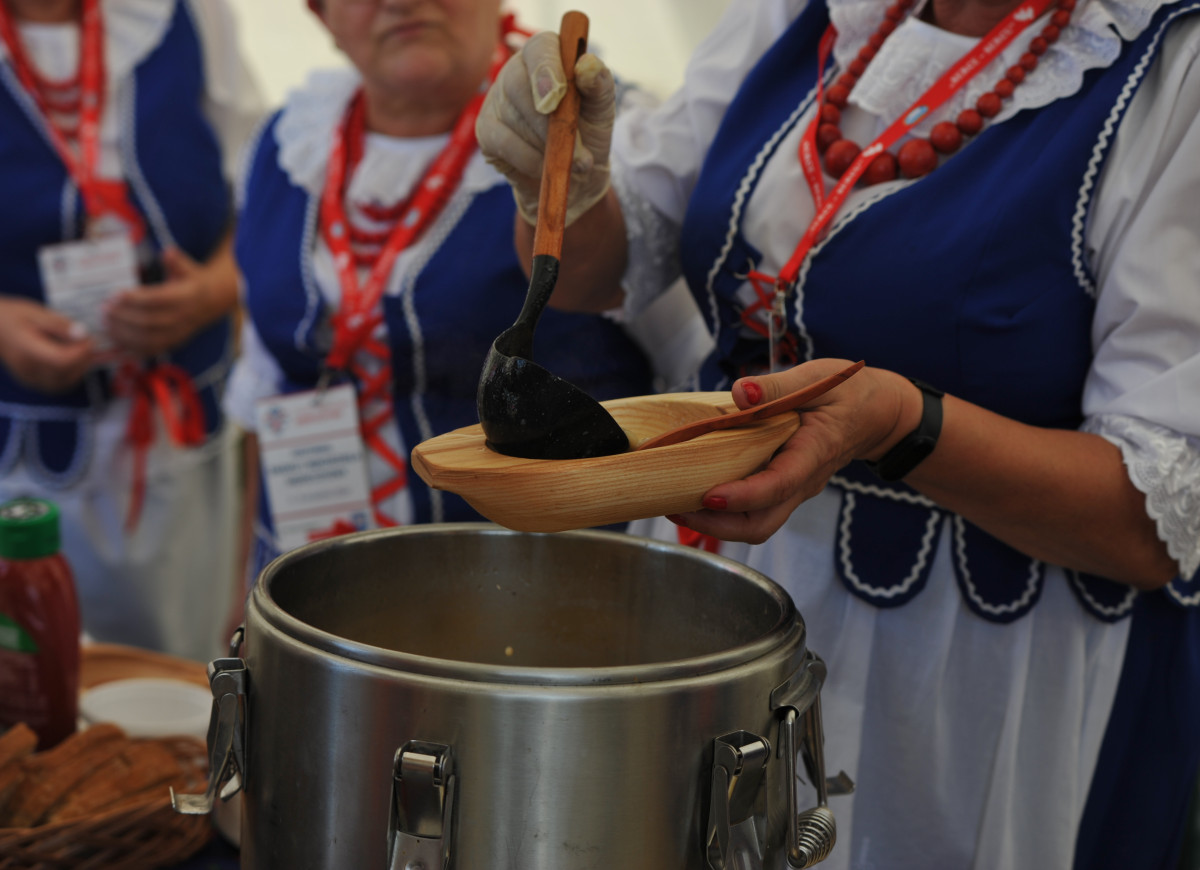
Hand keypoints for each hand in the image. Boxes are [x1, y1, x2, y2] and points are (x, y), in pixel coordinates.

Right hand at [0, 296, 98, 392]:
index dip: (81, 351)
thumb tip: (82, 333)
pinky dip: (72, 374)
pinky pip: (59, 385)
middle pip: (65, 372)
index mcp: (25, 349)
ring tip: (82, 349)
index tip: (88, 337)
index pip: (61, 360)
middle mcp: (27, 369)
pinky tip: (74, 359)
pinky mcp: (33, 382)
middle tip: (88, 341)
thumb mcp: (35, 312)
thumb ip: (59, 324)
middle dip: (84, 358)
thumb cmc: (13, 316)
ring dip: (81, 367)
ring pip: (65, 382)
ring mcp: (29, 378)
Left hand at [104, 247, 230, 357]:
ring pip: (148, 338)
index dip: (135, 299)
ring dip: (123, 332)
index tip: (115, 294)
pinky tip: (115, 339)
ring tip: (105, 323)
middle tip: (104, 309)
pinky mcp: (172, 343)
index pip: (158, 300)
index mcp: (187, 298)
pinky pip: (150, 350)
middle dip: (124, 316)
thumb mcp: (188, 268)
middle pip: (150, 321)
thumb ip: (176, 261)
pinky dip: (131, 347)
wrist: (211, 303)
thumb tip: (169, 252)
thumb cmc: (192, 282)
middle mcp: (183, 318)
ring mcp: (178, 334)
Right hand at [476, 29, 615, 225]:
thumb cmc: (588, 131)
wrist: (575, 174)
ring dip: (545, 144)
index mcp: (546, 55)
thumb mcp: (601, 109)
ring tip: (571, 161)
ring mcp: (496, 100)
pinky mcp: (486, 130)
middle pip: (518, 84)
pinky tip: (546, 167)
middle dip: (548, 120)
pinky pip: (504, 143)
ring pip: (512, 117)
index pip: (540, 49)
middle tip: (577, 149)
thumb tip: (588, 64)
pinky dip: (530, 159)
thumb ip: (599, 84)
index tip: (558, 94)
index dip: (547, 68)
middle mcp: (515, 71)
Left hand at [668, 359, 921, 543]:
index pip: (778, 484)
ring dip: (714, 524)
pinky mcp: (782, 489)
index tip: (710, 495)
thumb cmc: (848, 393)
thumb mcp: (818, 378)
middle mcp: (802, 482)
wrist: (876, 415)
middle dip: (716, 525)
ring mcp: (792, 490)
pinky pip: (752, 511)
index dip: (743, 495)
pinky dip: (721, 511)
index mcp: (813, 453)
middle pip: (761, 523)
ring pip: (755, 524)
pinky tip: (692, 493)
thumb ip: (778, 386)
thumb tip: (742, 392)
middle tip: (675, 508)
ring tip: (675, 505)